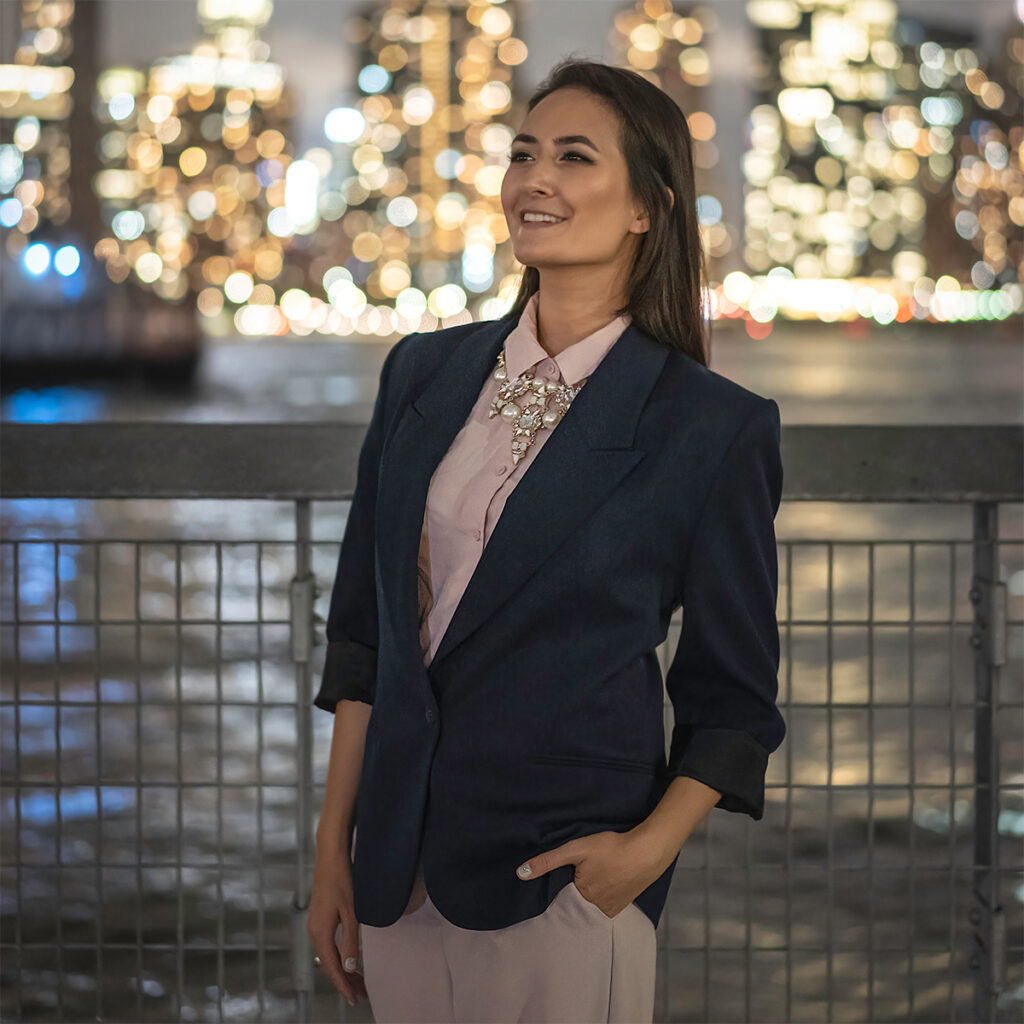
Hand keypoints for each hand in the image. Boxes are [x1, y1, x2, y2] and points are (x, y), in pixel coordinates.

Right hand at [307, 844, 367, 1007]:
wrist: (330, 857)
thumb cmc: (342, 881)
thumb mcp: (351, 912)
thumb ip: (350, 940)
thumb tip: (349, 967)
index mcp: (321, 933)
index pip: (332, 967)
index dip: (344, 985)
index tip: (355, 999)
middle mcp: (313, 932)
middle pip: (329, 964)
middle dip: (344, 980)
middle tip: (362, 994)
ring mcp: (314, 925)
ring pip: (328, 955)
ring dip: (342, 968)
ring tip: (358, 980)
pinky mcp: (318, 918)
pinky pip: (327, 945)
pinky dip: (338, 956)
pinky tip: (348, 958)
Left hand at [514, 827, 672, 917]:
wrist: (647, 852)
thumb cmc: (611, 848)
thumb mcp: (575, 849)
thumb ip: (548, 861)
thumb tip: (520, 874)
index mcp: (581, 899)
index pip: (559, 901)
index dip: (556, 890)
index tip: (557, 881)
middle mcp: (595, 911)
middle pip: (575, 905)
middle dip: (570, 895)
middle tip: (573, 877)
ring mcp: (611, 910)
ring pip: (589, 907)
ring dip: (586, 897)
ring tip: (587, 880)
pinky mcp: (622, 906)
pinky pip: (603, 907)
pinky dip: (599, 898)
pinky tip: (601, 884)